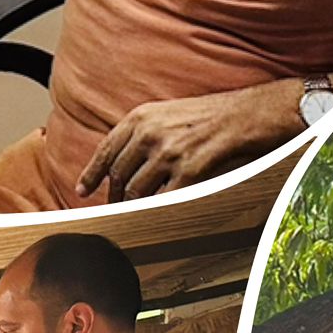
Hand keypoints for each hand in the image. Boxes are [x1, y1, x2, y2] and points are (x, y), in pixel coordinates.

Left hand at [77, 81, 298, 202]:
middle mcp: (150, 132)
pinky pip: (164, 200)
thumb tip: (125, 161)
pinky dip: (157, 212)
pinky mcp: (189, 170)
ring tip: (134, 218)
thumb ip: (144, 132)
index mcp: (141, 116)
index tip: (83, 190)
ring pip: (137, 191)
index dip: (91, 173)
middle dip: (114, 197)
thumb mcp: (170, 113)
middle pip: (119, 175)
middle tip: (113, 211)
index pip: (105, 150)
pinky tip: (157, 219)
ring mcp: (168, 152)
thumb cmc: (213, 114)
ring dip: (133, 208)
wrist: (250, 113)